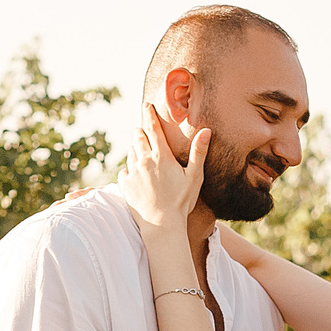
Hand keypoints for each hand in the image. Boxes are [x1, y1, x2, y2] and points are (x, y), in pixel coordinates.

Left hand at [122, 102, 206, 234]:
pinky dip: (129, 169)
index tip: (146, 106)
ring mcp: (132, 173)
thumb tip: (206, 130)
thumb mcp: (194, 176)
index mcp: (161, 156)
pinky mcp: (124, 185)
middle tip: (142, 129)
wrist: (161, 225)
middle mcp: (144, 161)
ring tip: (140, 151)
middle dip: (140, 131)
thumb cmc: (181, 201)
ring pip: (130, 153)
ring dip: (135, 149)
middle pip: (138, 138)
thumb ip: (199, 152)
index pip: (153, 128)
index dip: (149, 115)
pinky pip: (124, 171)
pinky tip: (135, 174)